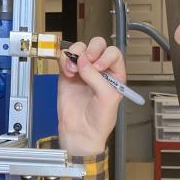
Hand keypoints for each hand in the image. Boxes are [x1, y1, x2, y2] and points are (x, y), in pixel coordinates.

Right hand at [57, 37, 124, 156]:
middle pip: (97, 45)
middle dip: (91, 49)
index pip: (114, 54)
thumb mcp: (107, 98)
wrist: (80, 134)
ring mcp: (83, 71)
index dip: (106, 56)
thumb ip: (96, 77)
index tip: (98, 67)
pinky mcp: (68, 75)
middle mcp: (99, 71)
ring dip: (76, 54)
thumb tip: (83, 61)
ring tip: (74, 70)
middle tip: (86, 60)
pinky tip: (68, 73)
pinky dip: (64, 60)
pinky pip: (65, 58)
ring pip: (79, 49)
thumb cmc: (99, 121)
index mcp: (115, 75)